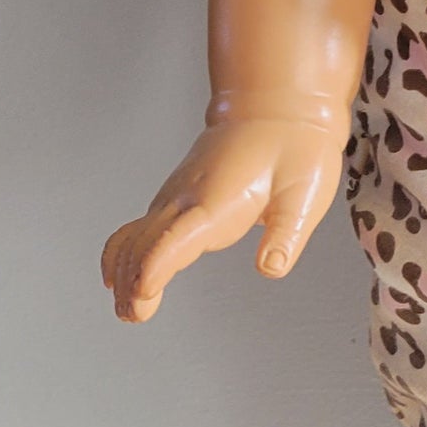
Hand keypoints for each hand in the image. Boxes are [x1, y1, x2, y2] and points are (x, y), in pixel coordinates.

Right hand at [100, 114, 347, 322]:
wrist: (277, 110)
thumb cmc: (296, 150)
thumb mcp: (306, 193)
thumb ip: (287, 233)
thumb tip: (271, 268)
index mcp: (216, 201)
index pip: (173, 239)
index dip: (154, 269)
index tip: (142, 297)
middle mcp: (185, 199)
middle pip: (143, 244)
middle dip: (132, 282)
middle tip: (134, 316)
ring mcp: (176, 197)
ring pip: (134, 237)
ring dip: (124, 272)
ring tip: (128, 311)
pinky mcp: (176, 199)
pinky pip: (139, 229)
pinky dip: (125, 255)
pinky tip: (120, 279)